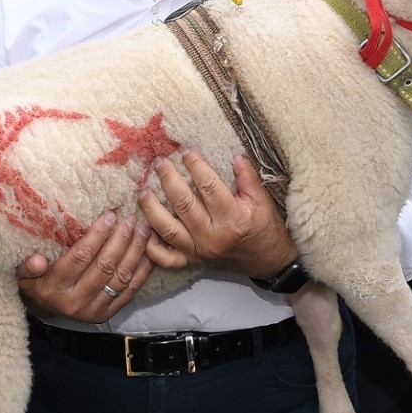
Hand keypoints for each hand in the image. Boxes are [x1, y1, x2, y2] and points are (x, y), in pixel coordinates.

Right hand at [16, 212, 152, 322]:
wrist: (44, 310)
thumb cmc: (35, 282)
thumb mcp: (23, 273)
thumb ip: (27, 265)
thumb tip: (37, 260)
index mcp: (54, 288)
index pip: (80, 258)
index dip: (97, 236)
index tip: (110, 216)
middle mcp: (76, 302)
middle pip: (105, 266)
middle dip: (121, 240)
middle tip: (131, 219)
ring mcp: (94, 310)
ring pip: (121, 278)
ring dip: (135, 252)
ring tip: (144, 230)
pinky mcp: (107, 314)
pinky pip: (130, 291)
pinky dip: (142, 271)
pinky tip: (150, 253)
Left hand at [138, 150, 296, 276]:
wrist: (268, 262)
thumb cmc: (265, 229)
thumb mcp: (263, 202)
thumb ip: (248, 179)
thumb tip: (236, 156)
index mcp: (232, 219)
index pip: (209, 187)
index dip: (196, 166)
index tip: (186, 150)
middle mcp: (212, 237)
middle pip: (184, 205)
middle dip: (169, 180)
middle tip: (160, 162)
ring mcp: (199, 251)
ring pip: (168, 230)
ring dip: (152, 209)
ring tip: (143, 191)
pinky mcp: (193, 261)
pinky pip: (166, 258)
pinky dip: (151, 247)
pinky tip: (143, 229)